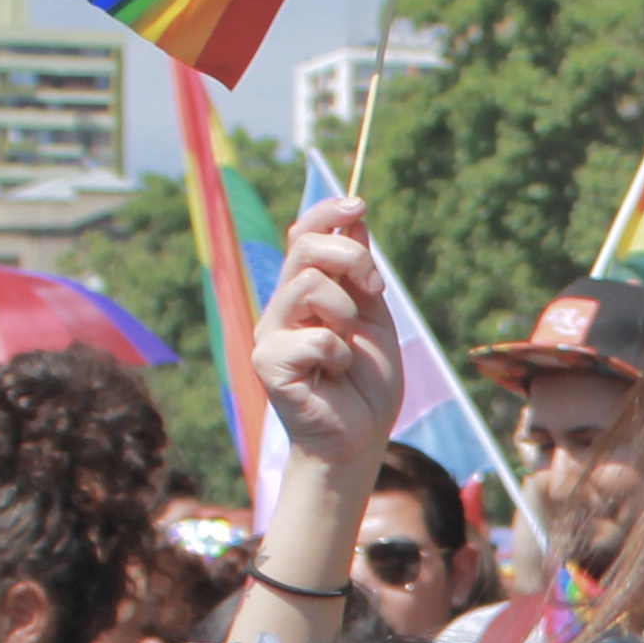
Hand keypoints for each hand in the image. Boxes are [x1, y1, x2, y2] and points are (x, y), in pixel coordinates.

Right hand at [253, 198, 403, 475]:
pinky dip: (340, 355)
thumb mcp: (373, 317)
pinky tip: (336, 374)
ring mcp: (271, 333)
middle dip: (351, 258)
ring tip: (350, 344)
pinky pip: (314, 337)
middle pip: (305, 246)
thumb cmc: (366, 383)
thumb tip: (354, 216)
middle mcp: (282, 306)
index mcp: (305, 291)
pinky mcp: (268, 363)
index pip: (302, 233)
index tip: (359, 204)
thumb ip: (360, 272)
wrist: (359, 437)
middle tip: (375, 289)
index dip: (328, 212)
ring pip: (309, 285)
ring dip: (346, 312)